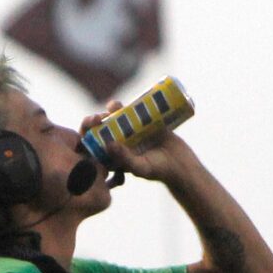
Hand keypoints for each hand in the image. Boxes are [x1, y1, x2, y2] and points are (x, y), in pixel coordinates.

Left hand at [81, 113, 195, 185]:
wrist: (182, 164)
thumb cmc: (160, 170)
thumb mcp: (141, 167)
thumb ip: (124, 158)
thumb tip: (107, 143)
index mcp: (115, 156)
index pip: (95, 145)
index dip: (89, 134)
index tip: (91, 128)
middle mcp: (122, 143)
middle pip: (104, 128)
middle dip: (98, 120)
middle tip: (100, 116)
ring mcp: (133, 131)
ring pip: (119, 117)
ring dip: (112, 110)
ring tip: (113, 106)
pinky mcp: (146, 122)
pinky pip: (135, 110)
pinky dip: (130, 105)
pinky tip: (124, 102)